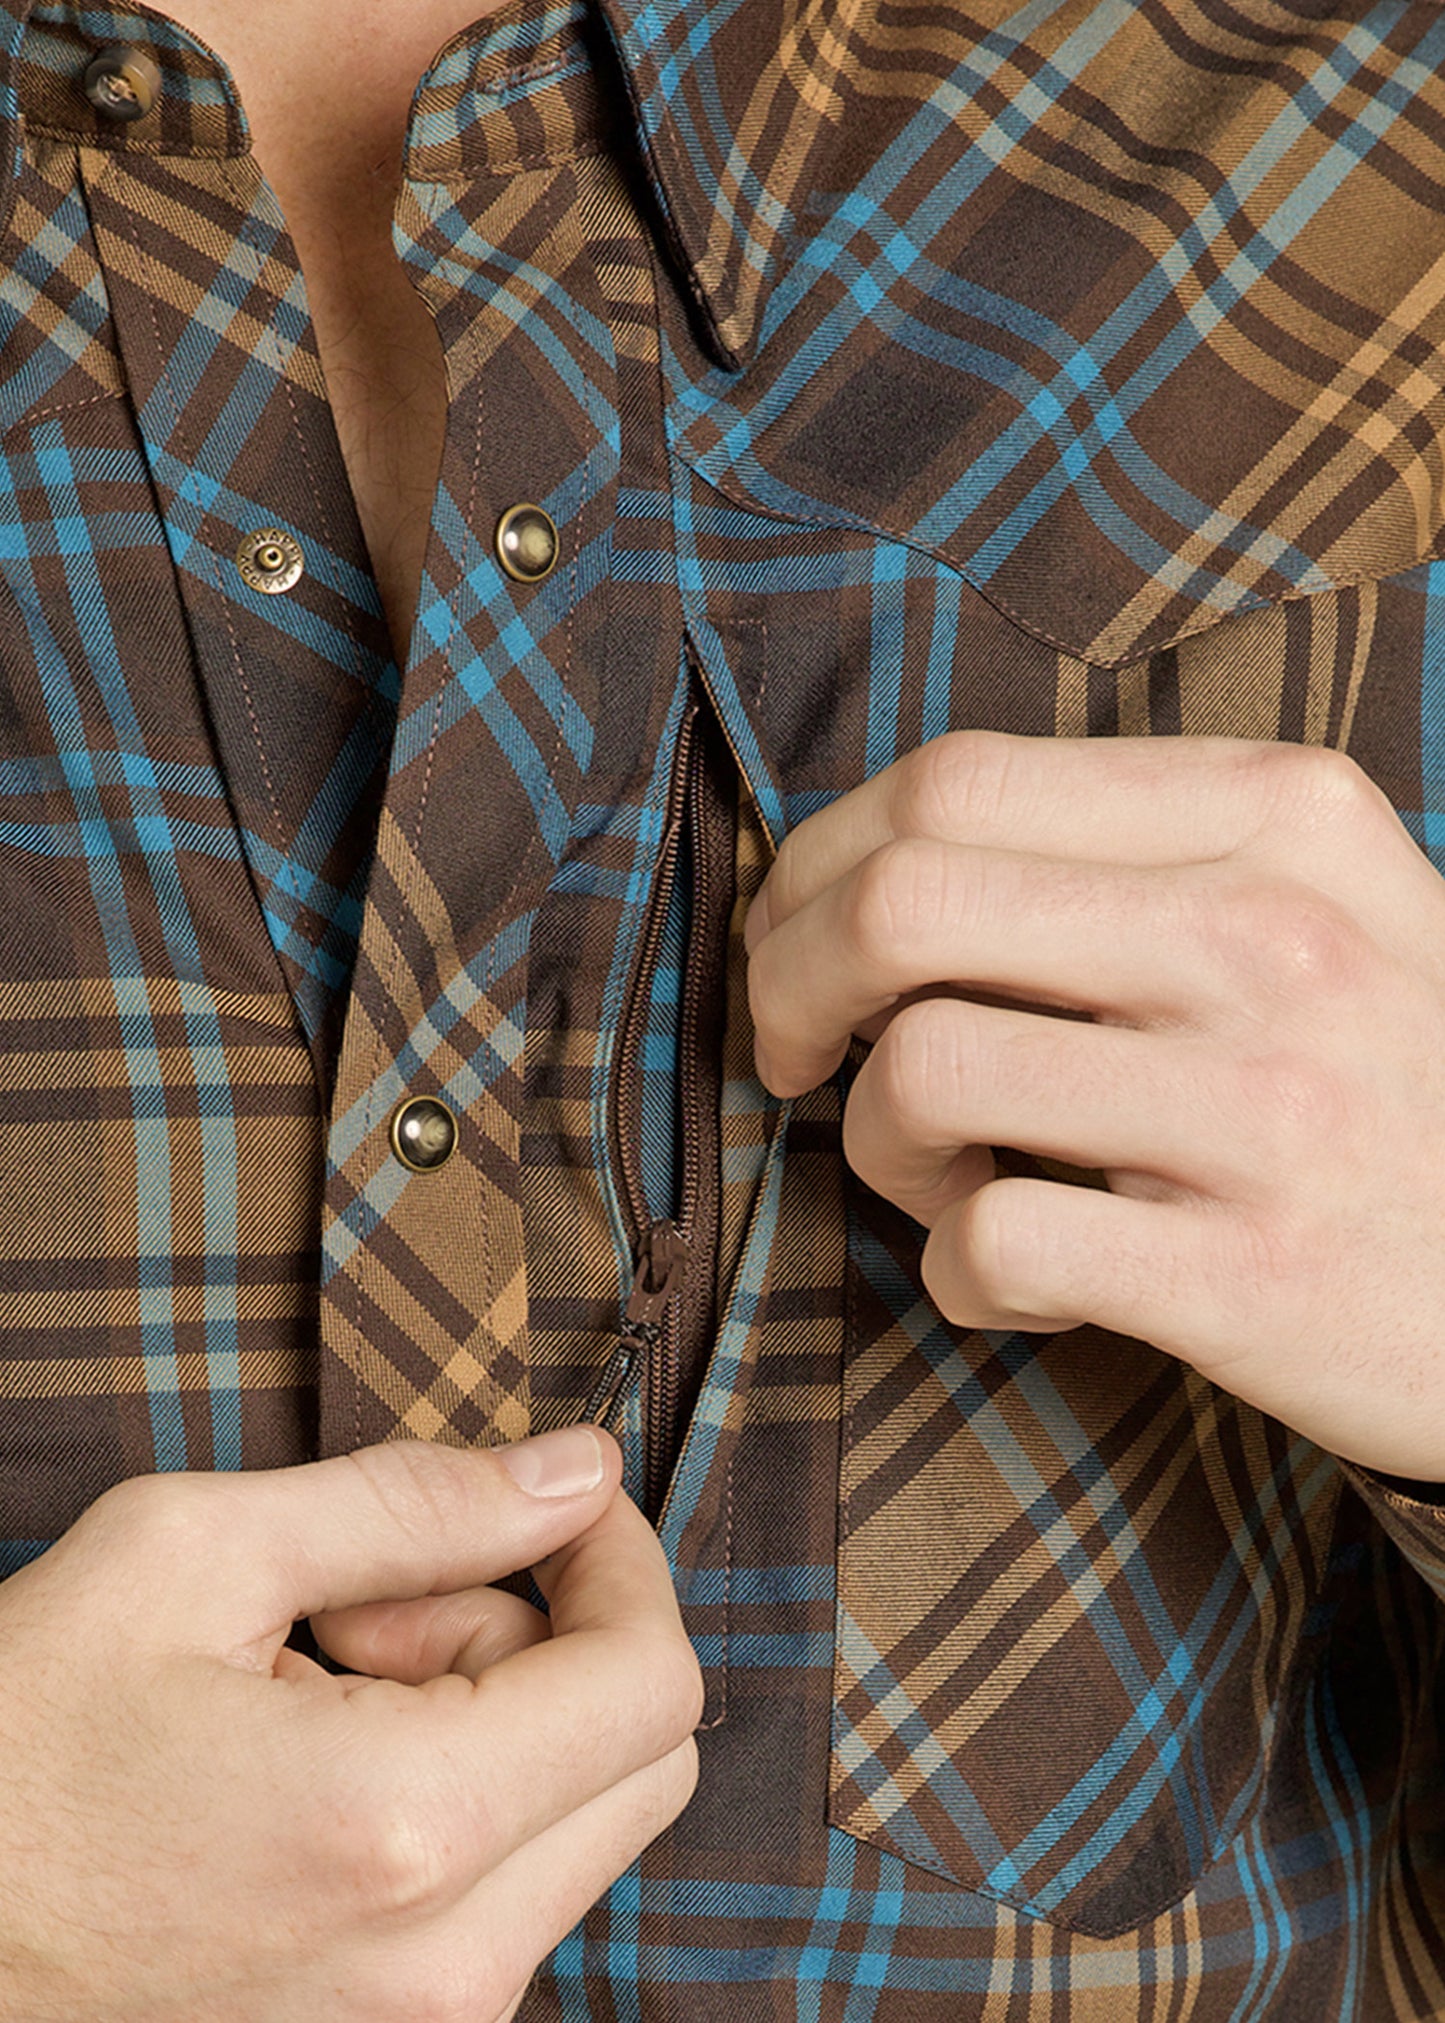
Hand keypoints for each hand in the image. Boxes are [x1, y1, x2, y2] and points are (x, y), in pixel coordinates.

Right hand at [0, 1430, 700, 2020]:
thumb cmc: (12, 1742)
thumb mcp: (190, 1557)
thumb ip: (413, 1504)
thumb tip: (575, 1472)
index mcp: (404, 1827)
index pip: (651, 1684)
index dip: (621, 1562)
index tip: (551, 1508)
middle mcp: (443, 1970)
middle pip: (639, 1760)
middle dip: (545, 1644)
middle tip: (378, 1612)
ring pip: (579, 1828)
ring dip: (494, 1728)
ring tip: (322, 1695)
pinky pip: (507, 1898)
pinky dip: (458, 1810)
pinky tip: (321, 1781)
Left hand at [745, 731, 1444, 1479]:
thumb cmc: (1393, 1082)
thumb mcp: (1320, 904)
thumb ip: (1131, 854)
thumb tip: (874, 865)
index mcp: (1277, 814)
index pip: (955, 780)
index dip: (820, 862)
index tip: (796, 937)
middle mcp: (1273, 935)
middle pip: (901, 903)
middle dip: (782, 982)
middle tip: (790, 1051)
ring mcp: (1266, 1104)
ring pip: (920, 1072)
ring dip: (877, 1144)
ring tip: (947, 1179)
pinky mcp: (1248, 1273)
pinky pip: (990, 1245)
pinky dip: (956, 1274)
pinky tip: (1019, 1280)